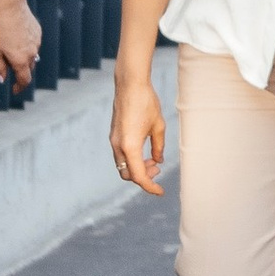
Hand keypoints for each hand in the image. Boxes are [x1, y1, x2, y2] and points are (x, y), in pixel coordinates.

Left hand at [0, 0, 40, 91]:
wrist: (11, 8)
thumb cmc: (0, 29)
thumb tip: (1, 79)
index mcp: (21, 61)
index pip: (24, 80)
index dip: (19, 87)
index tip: (14, 89)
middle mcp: (32, 54)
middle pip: (28, 69)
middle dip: (20, 71)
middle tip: (10, 67)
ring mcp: (37, 43)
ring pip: (32, 56)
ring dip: (24, 57)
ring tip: (12, 46)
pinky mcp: (38, 33)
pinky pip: (34, 44)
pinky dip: (27, 45)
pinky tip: (18, 36)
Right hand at [111, 72, 165, 195]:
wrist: (130, 84)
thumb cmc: (146, 102)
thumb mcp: (159, 126)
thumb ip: (159, 147)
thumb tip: (158, 161)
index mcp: (130, 146)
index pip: (139, 176)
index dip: (150, 187)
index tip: (160, 191)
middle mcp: (118, 146)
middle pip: (128, 174)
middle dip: (144, 177)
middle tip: (158, 169)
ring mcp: (114, 141)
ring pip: (123, 166)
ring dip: (137, 168)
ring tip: (153, 160)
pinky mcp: (114, 135)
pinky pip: (121, 156)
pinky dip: (132, 159)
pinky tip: (145, 151)